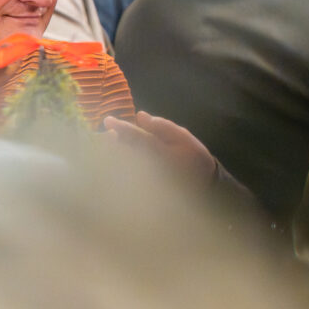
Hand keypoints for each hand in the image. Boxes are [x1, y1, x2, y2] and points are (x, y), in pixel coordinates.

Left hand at [103, 111, 217, 184]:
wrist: (203, 185)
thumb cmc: (192, 157)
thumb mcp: (183, 137)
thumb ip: (162, 126)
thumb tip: (140, 116)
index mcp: (162, 154)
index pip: (137, 139)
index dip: (122, 128)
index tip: (108, 120)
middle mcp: (151, 170)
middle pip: (125, 155)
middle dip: (111, 144)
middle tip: (105, 134)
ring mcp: (146, 182)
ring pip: (123, 168)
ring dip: (112, 155)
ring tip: (108, 144)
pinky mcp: (142, 191)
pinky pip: (124, 179)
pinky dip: (116, 168)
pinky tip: (112, 159)